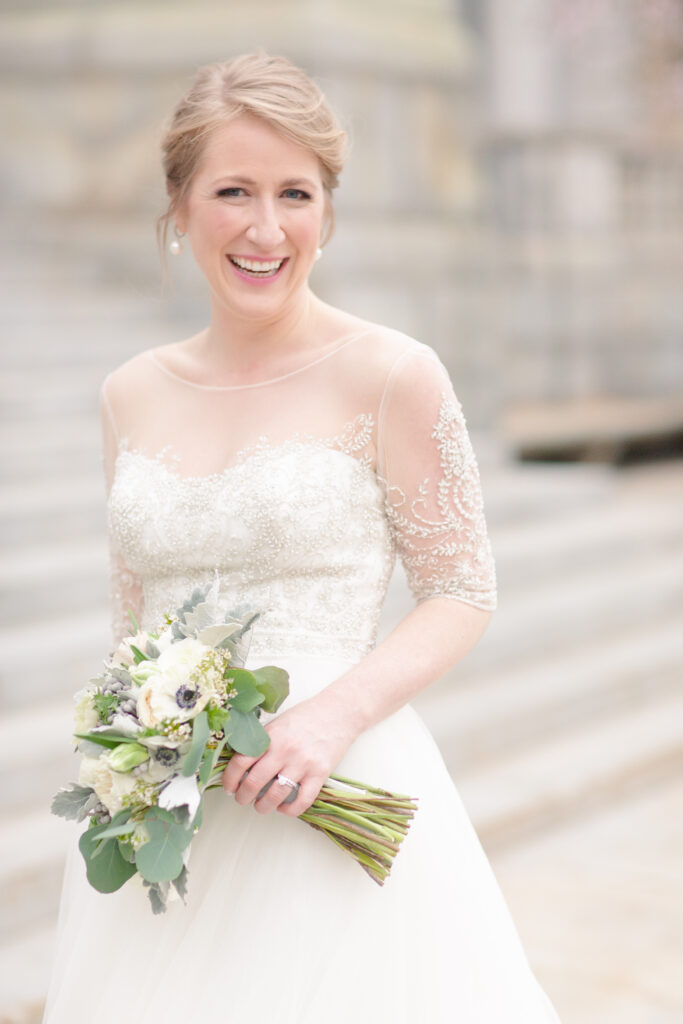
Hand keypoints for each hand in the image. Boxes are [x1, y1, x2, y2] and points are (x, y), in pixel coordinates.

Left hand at [221, 693, 359, 816]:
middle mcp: (285, 750)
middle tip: (242, 799)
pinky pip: (302, 801)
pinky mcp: (320, 774)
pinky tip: (283, 808)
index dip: (230, 779)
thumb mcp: (278, 723)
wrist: (338, 712)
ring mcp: (303, 763)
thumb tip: (241, 764)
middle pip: (254, 782)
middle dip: (243, 797)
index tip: (229, 787)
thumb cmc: (306, 716)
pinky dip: (289, 811)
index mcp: (271, 736)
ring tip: (261, 806)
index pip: (241, 762)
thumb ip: (262, 742)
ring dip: (263, 806)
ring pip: (275, 795)